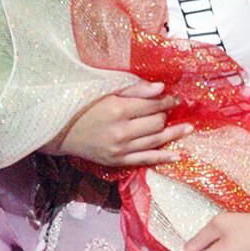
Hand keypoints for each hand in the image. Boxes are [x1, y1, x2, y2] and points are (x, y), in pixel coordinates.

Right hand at [44, 81, 189, 165]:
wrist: (61, 132)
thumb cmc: (83, 106)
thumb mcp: (106, 92)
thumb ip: (134, 90)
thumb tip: (161, 88)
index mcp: (117, 109)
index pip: (151, 105)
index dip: (166, 101)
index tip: (174, 98)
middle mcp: (121, 131)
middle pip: (155, 123)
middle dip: (165, 115)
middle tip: (171, 109)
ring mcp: (120, 149)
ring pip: (154, 141)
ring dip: (173, 134)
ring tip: (188, 128)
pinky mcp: (117, 162)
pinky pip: (146, 160)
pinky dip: (163, 158)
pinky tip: (177, 155)